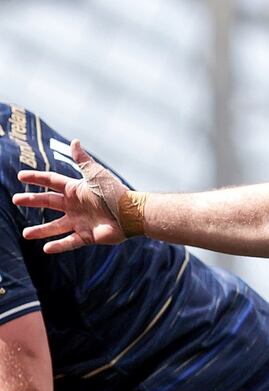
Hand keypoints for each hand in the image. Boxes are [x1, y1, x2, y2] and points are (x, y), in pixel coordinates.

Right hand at [13, 140, 128, 253]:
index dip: (36, 178)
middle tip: (15, 199)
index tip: (21, 176)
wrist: (131, 213)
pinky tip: (46, 249)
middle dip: (32, 201)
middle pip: (49, 202)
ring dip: (40, 230)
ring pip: (56, 226)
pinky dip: (58, 246)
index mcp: (76, 190)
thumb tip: (75, 141)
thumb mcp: (96, 175)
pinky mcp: (87, 236)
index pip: (52, 182)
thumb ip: (83, 161)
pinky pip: (69, 242)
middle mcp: (76, 206)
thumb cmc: (114, 193)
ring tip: (25, 234)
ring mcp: (80, 221)